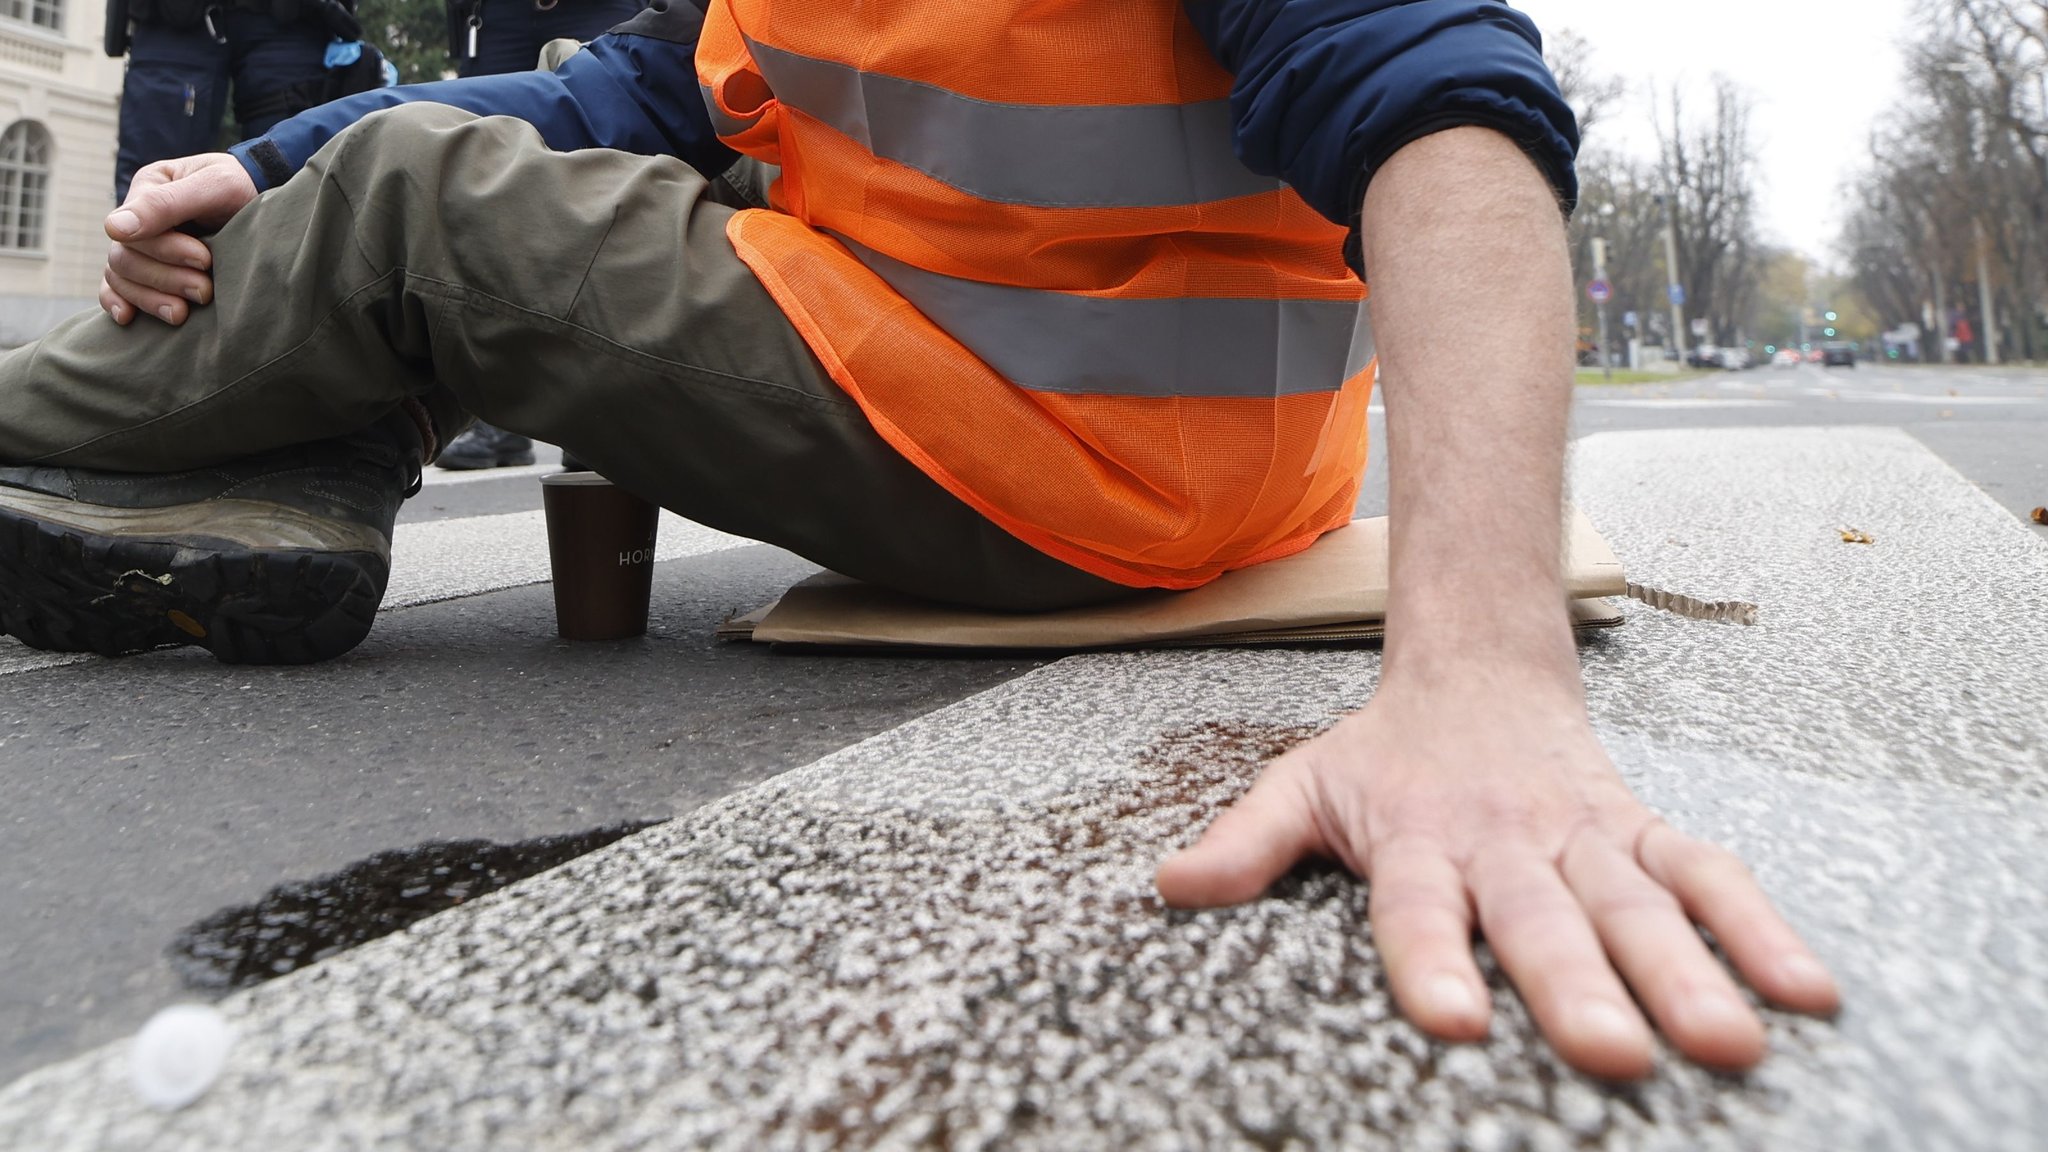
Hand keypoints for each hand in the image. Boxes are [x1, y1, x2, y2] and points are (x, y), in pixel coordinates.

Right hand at [100, 153, 259, 325]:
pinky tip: (127, 318)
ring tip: (181, 313)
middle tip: (204, 290)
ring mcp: (142, 247)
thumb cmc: (241, 187)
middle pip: (126, 259)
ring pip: (122, 278)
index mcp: (147, 190)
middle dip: (165, 278)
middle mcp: (138, 221)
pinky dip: (119, 303)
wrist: (268, 201)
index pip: (136, 231)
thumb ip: (166, 203)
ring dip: (150, 299)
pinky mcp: (150, 271)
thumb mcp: (213, 185)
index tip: (205, 260)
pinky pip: (117, 289)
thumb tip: (113, 229)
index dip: (166, 251)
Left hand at [1155, 667, 1840, 1080]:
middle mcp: (1505, 842)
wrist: (1478, 671)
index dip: (1433, 960)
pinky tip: (1808, 988)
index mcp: (1417, 838)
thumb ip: (1246, 843)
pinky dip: (1756, 924)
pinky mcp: (1639, 831)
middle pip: (1542, 919)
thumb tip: (1169, 888)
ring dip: (1687, 970)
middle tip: (1614, 1054)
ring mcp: (1581, 837)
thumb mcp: (1302, 784)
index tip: (1451, 1019)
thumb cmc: (1384, 754)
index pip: (1419, 908)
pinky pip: (1703, 873)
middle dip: (1578, 987)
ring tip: (1732, 1041)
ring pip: (1636, 902)